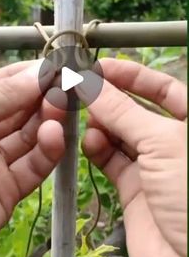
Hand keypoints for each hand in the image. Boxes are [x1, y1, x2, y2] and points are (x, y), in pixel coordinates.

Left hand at [0, 60, 65, 256]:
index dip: (26, 75)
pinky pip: (32, 168)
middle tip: (67, 84)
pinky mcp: (6, 192)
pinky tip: (55, 135)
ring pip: (29, 137)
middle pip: (18, 111)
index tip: (54, 66)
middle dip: (42, 95)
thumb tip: (40, 71)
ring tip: (63, 105)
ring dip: (48, 120)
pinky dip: (48, 151)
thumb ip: (4, 93)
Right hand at [76, 59, 186, 256]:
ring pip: (120, 134)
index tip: (101, 67)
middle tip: (82, 89)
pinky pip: (111, 159)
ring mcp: (153, 165)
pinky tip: (90, 142)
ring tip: (84, 117)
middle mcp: (173, 142)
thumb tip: (92, 84)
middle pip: (137, 110)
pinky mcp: (134, 188)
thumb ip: (123, 111)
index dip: (132, 75)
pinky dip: (97, 148)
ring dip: (101, 123)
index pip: (162, 88)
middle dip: (111, 99)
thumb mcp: (161, 142)